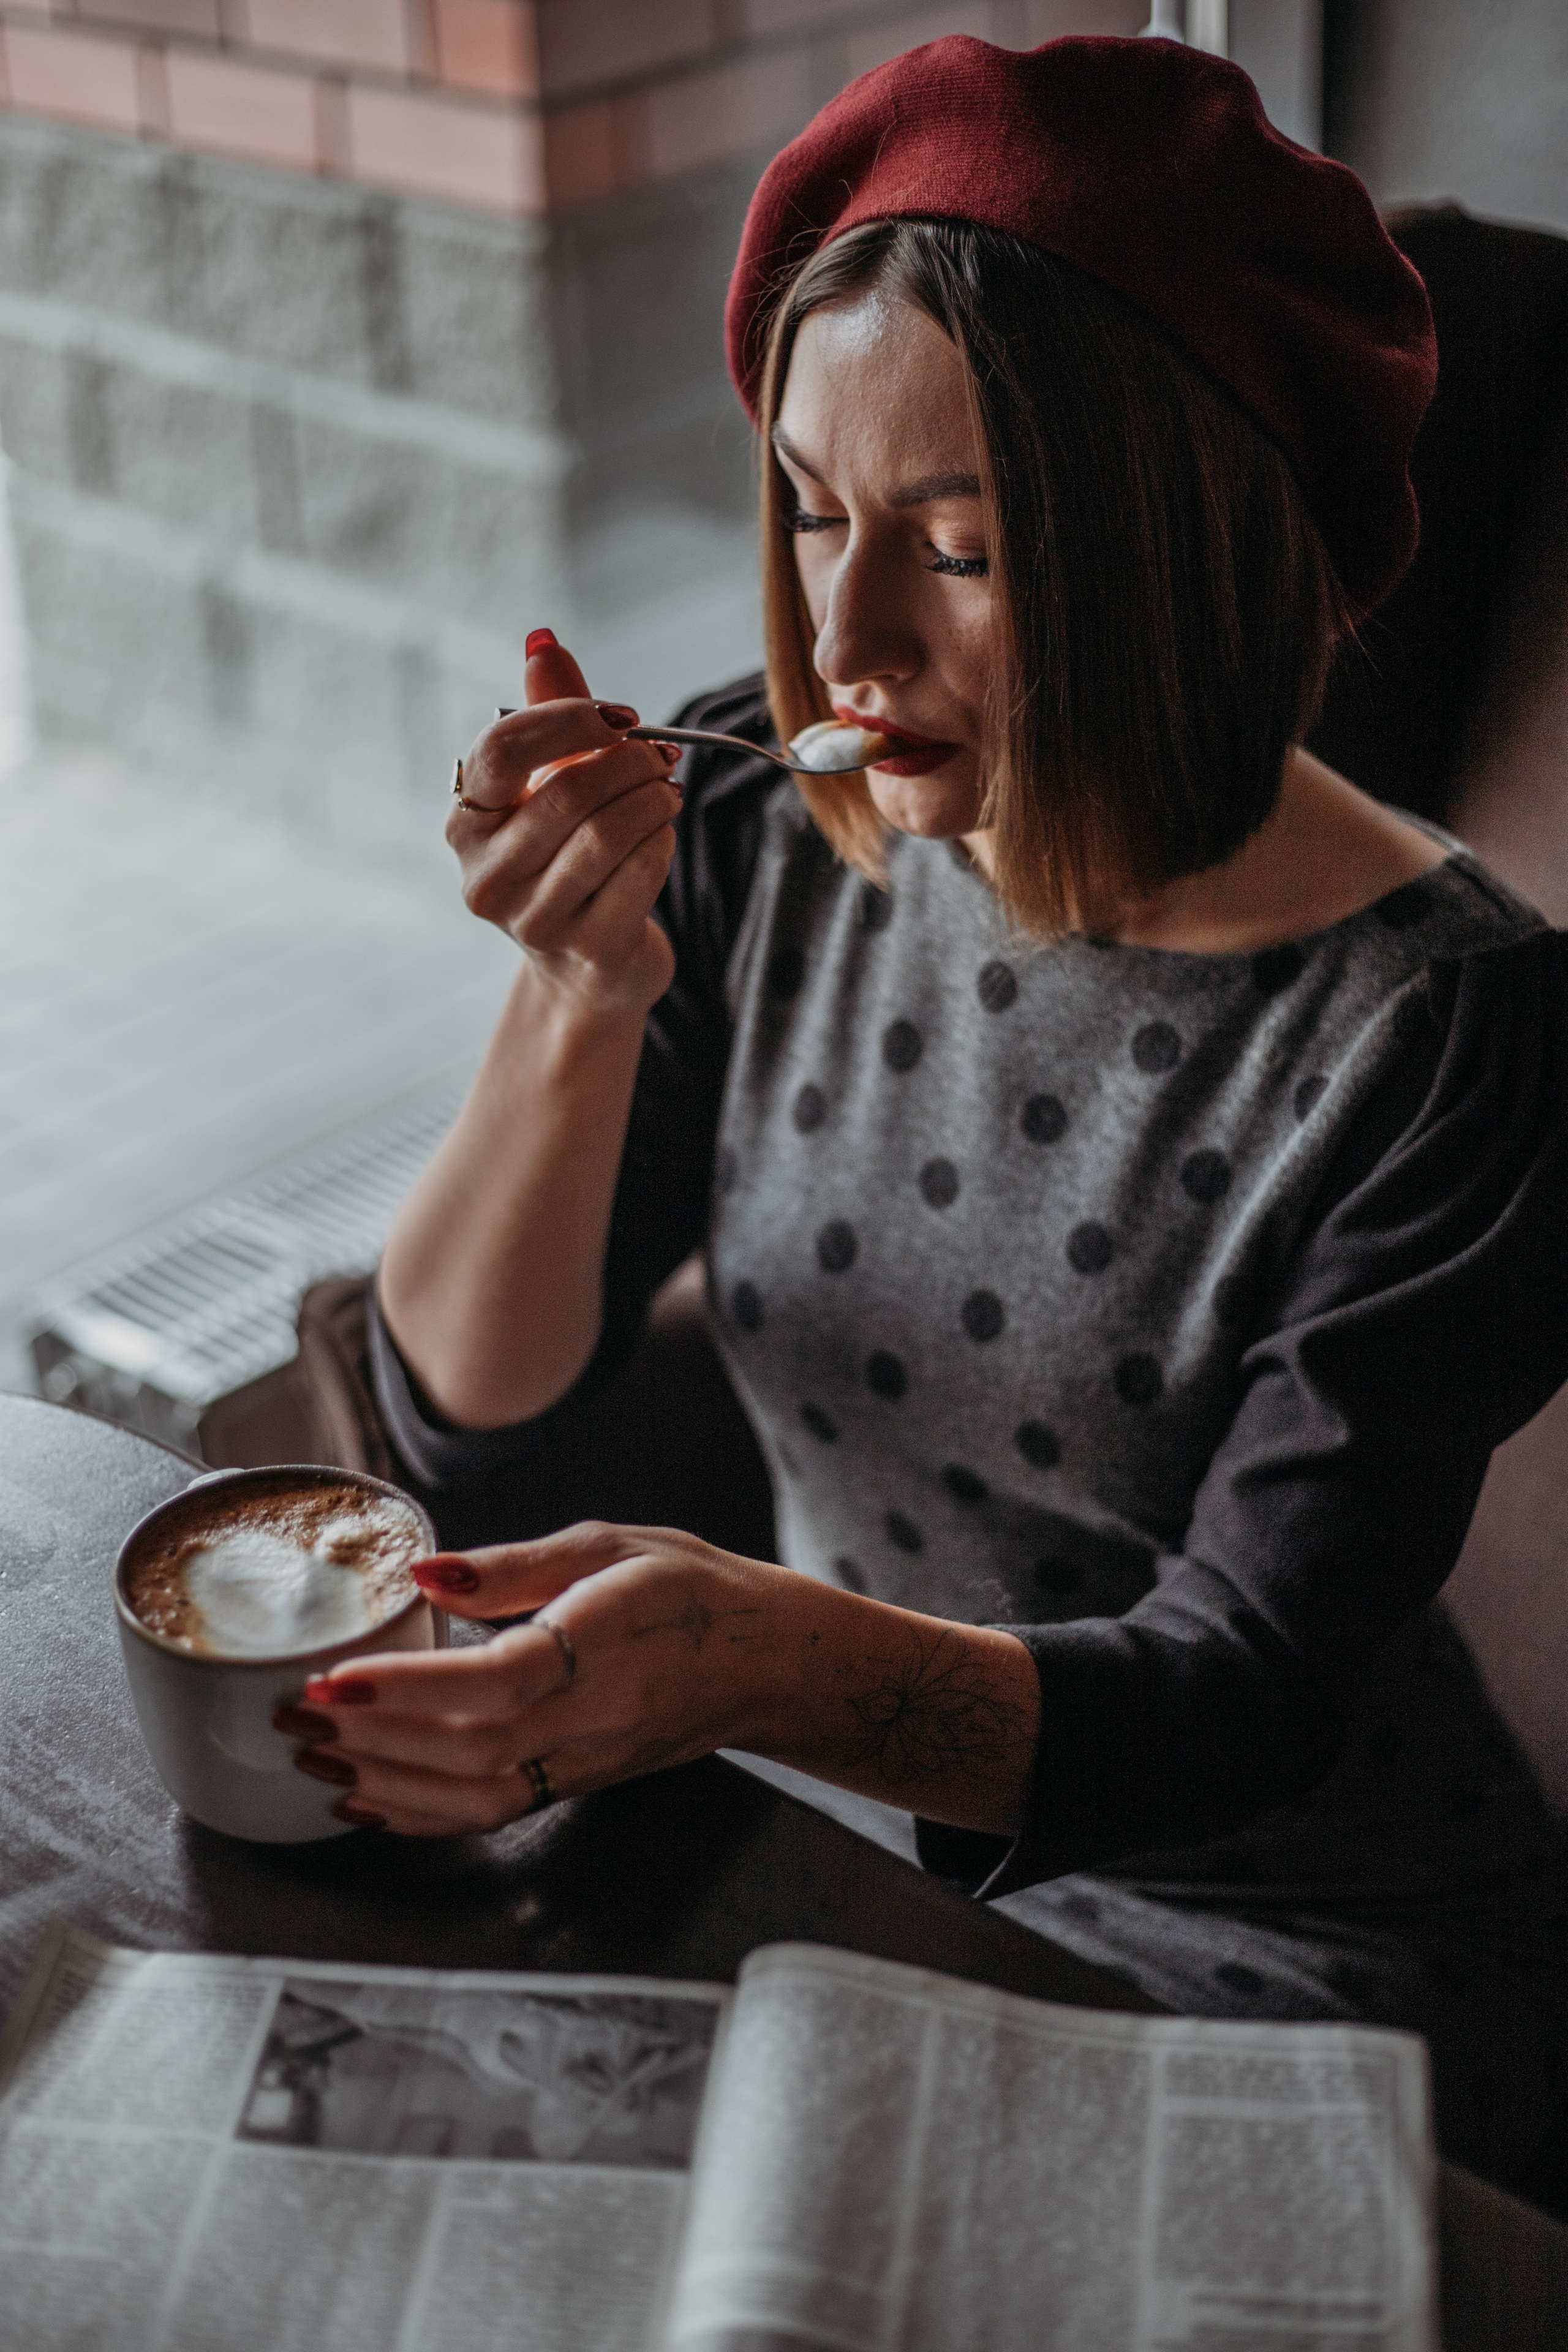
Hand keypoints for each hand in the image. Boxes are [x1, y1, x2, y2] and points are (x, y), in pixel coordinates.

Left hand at [278, 1524, 789, 1836]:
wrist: (768, 1662)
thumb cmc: (690, 1588)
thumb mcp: (611, 1543)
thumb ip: (514, 1563)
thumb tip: (424, 1571)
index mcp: (604, 1642)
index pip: (496, 1679)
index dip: (411, 1685)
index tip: (339, 1676)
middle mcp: (594, 1716)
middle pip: (471, 1748)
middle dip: (372, 1737)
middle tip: (296, 1712)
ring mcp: (586, 1761)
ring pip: (475, 1794)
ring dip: (384, 1782)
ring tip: (312, 1754)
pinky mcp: (578, 1783)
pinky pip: (492, 1813)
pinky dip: (421, 1815)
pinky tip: (367, 1798)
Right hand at [450, 632, 680, 1014]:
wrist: (589, 966)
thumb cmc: (567, 861)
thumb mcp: (551, 786)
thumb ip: (550, 719)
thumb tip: (542, 641)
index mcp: (466, 823)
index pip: (502, 750)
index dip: (567, 719)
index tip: (618, 717)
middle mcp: (486, 876)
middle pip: (567, 792)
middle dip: (628, 763)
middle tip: (661, 756)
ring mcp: (533, 920)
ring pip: (606, 835)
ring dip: (652, 801)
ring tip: (666, 791)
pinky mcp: (585, 950)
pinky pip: (638, 875)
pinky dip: (660, 844)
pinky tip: (661, 837)